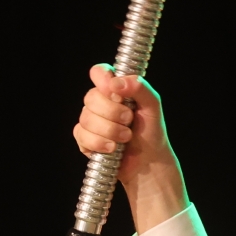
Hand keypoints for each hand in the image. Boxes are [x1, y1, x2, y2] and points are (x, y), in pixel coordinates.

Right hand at [73, 64, 187, 233]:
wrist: (149, 162)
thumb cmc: (151, 132)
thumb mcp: (152, 106)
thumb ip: (140, 88)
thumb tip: (116, 82)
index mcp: (114, 90)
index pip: (99, 72)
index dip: (102, 79)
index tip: (115, 91)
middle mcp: (100, 103)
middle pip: (91, 97)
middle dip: (113, 112)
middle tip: (129, 121)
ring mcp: (90, 121)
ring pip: (87, 118)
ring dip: (110, 130)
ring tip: (126, 137)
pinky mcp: (84, 139)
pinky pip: (82, 135)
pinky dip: (99, 143)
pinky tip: (113, 148)